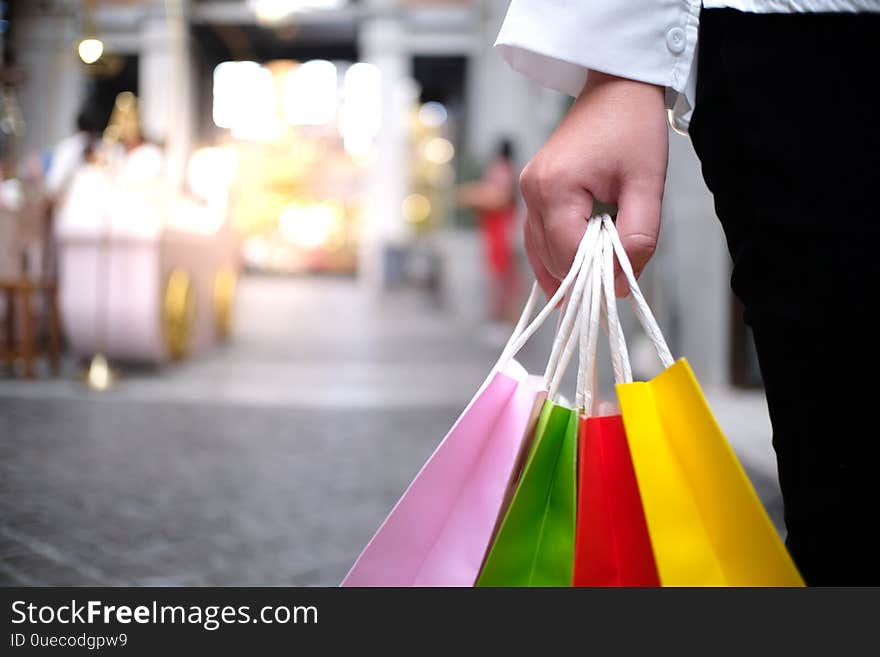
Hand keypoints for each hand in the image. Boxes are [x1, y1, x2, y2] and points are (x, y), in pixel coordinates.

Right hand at [520, 71, 667, 296]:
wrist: (616, 88)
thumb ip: (638, 236)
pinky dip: (555, 259)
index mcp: (554, 187)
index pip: (569, 254)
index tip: (627, 283)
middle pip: (552, 259)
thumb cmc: (632, 126)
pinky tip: (570, 279)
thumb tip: (622, 282)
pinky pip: (538, 239)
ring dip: (569, 272)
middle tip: (618, 284)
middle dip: (585, 276)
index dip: (598, 276)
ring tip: (596, 289)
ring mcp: (528, 192)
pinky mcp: (534, 193)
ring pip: (540, 254)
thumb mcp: (646, 184)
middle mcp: (532, 192)